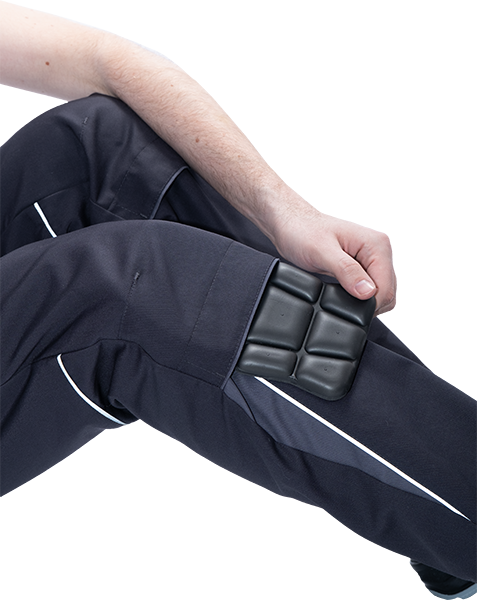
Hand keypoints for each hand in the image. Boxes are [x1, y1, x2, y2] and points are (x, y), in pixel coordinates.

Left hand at [271, 206, 395, 315]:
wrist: (290, 226)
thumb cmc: (302, 232)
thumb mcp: (321, 252)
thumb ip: (346, 271)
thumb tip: (368, 292)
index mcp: (376, 244)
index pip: (386, 286)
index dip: (370, 303)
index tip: (348, 308)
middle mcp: (378, 252)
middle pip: (386, 292)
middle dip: (366, 304)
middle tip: (338, 302)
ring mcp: (370, 261)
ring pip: (379, 294)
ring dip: (362, 302)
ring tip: (337, 297)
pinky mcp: (361, 269)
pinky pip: (368, 292)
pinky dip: (357, 299)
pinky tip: (340, 295)